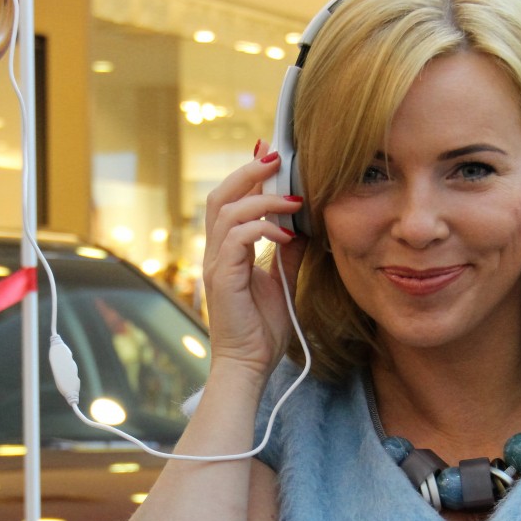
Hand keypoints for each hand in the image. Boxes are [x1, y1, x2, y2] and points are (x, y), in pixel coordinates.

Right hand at [201, 143, 308, 377]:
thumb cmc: (262, 329)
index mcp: (226, 250)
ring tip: (293, 200)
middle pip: (220, 196)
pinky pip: (237, 239)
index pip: (230, 201)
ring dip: (263, 200)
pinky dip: (262, 229)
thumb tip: (304, 224)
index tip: (271, 156)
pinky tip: (286, 235)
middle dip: (249, 172)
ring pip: (228, 212)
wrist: (250, 364)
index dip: (248, 176)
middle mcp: (215, 253)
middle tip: (276, 156)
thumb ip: (288, 251)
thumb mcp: (282, 280)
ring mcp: (216, 264)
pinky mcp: (222, 278)